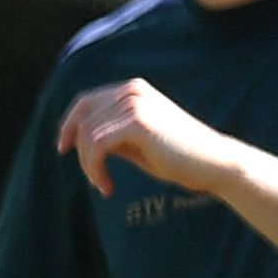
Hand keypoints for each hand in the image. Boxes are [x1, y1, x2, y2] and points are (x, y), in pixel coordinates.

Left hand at [57, 79, 251, 198]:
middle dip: (79, 151)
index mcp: (133, 89)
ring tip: (103, 185)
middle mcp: (132, 90)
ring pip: (88, 135)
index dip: (69, 125)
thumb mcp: (135, 142)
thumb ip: (110, 134)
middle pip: (82, 118)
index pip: (85, 101)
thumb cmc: (176, 157)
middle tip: (92, 177)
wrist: (214, 163)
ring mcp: (135, 103)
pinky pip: (97, 146)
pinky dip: (95, 170)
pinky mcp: (137, 122)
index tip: (63, 149)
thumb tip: (76, 137)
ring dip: (89, 166)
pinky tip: (107, 187)